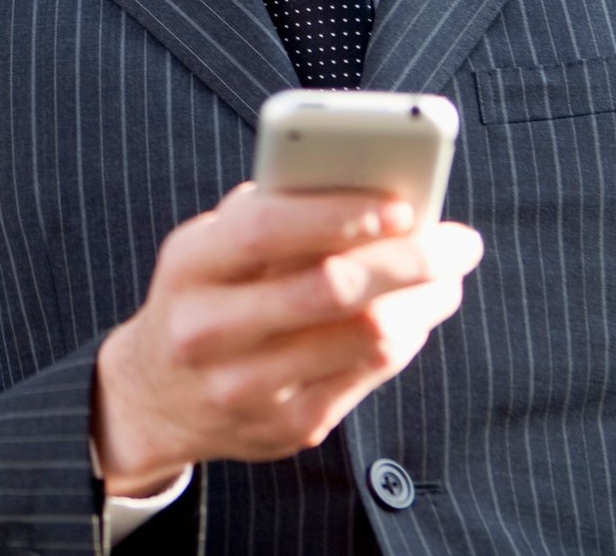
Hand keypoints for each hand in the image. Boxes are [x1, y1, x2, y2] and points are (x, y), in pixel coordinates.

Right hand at [90, 182, 483, 495]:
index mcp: (189, 265)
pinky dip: (406, 339)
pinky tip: (416, 316)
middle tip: (459, 242)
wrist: (156, 397)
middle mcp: (208, 329)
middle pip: (332, 288)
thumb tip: (371, 187)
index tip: (403, 204)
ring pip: (364, 337)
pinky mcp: (286, 427)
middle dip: (410, 260)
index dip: (341, 213)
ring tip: (448, 277)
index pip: (268, 229)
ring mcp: (246, 386)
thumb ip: (271, 214)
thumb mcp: (209, 247)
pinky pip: (368, 376)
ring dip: (424, 302)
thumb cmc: (203, 296)